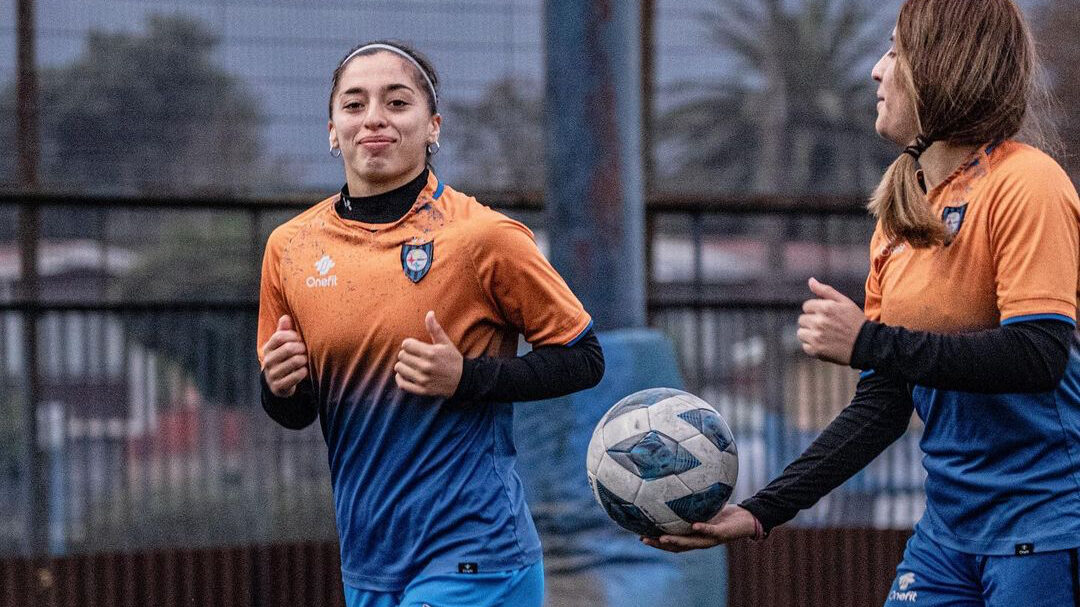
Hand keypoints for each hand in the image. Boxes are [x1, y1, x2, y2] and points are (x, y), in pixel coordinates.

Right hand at [261, 315, 307, 397]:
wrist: (276, 383)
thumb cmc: (283, 358)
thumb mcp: (281, 345)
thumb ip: (284, 331)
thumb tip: (285, 317)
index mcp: (268, 348)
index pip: (280, 336)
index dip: (293, 336)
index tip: (299, 339)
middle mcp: (268, 361)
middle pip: (289, 348)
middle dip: (301, 348)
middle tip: (304, 350)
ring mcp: (273, 374)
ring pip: (295, 361)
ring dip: (304, 360)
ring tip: (304, 360)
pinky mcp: (279, 386)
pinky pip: (298, 375)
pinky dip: (304, 372)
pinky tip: (303, 370)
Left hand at [395, 311, 462, 396]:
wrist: (463, 380)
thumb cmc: (453, 359)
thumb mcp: (446, 342)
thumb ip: (435, 328)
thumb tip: (429, 313)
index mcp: (430, 353)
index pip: (406, 344)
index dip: (408, 343)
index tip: (414, 346)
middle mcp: (425, 366)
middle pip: (401, 356)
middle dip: (405, 354)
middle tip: (413, 355)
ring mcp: (423, 379)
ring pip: (399, 369)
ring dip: (402, 365)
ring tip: (409, 364)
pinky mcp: (422, 390)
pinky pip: (402, 384)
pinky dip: (400, 378)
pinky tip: (403, 374)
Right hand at [641, 505, 758, 552]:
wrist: (747, 519)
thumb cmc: (725, 513)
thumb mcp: (705, 507)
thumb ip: (691, 502)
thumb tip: (677, 485)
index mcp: (694, 537)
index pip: (672, 542)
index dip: (657, 542)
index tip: (641, 536)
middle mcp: (700, 541)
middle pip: (677, 547)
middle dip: (660, 545)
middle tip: (644, 539)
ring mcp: (711, 539)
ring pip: (691, 543)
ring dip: (676, 541)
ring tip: (662, 538)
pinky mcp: (722, 534)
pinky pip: (710, 531)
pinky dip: (701, 529)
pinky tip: (693, 525)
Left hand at [797, 277, 864, 365]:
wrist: (866, 344)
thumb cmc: (855, 321)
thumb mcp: (844, 302)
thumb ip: (825, 290)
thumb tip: (810, 280)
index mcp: (825, 308)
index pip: (806, 306)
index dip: (815, 311)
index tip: (825, 316)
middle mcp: (819, 321)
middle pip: (802, 320)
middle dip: (811, 322)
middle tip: (825, 326)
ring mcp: (817, 337)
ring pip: (801, 333)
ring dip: (809, 334)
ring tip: (823, 335)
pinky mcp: (817, 350)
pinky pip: (805, 346)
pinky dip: (812, 346)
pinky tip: (824, 344)